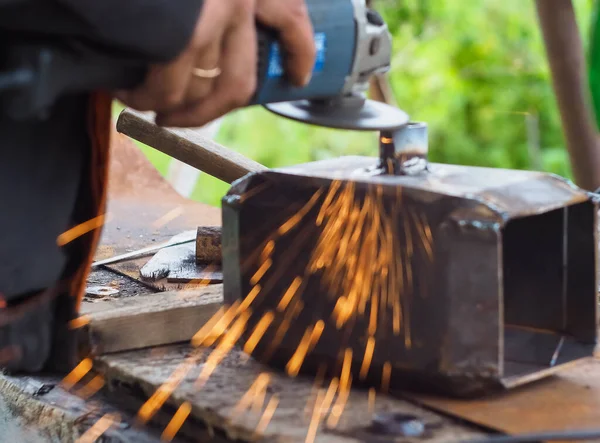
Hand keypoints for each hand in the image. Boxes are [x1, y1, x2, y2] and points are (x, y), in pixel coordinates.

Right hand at [155, 0, 315, 127]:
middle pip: (239, 81)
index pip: (291, 19)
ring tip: (144, 103)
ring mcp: (214, 15)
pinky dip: (147, 98)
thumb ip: (210, 1)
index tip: (298, 76)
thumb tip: (208, 43)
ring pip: (200, 89)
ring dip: (170, 107)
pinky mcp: (183, 33)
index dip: (298, 54)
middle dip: (209, 112)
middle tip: (183, 119)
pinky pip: (169, 88)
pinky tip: (128, 93)